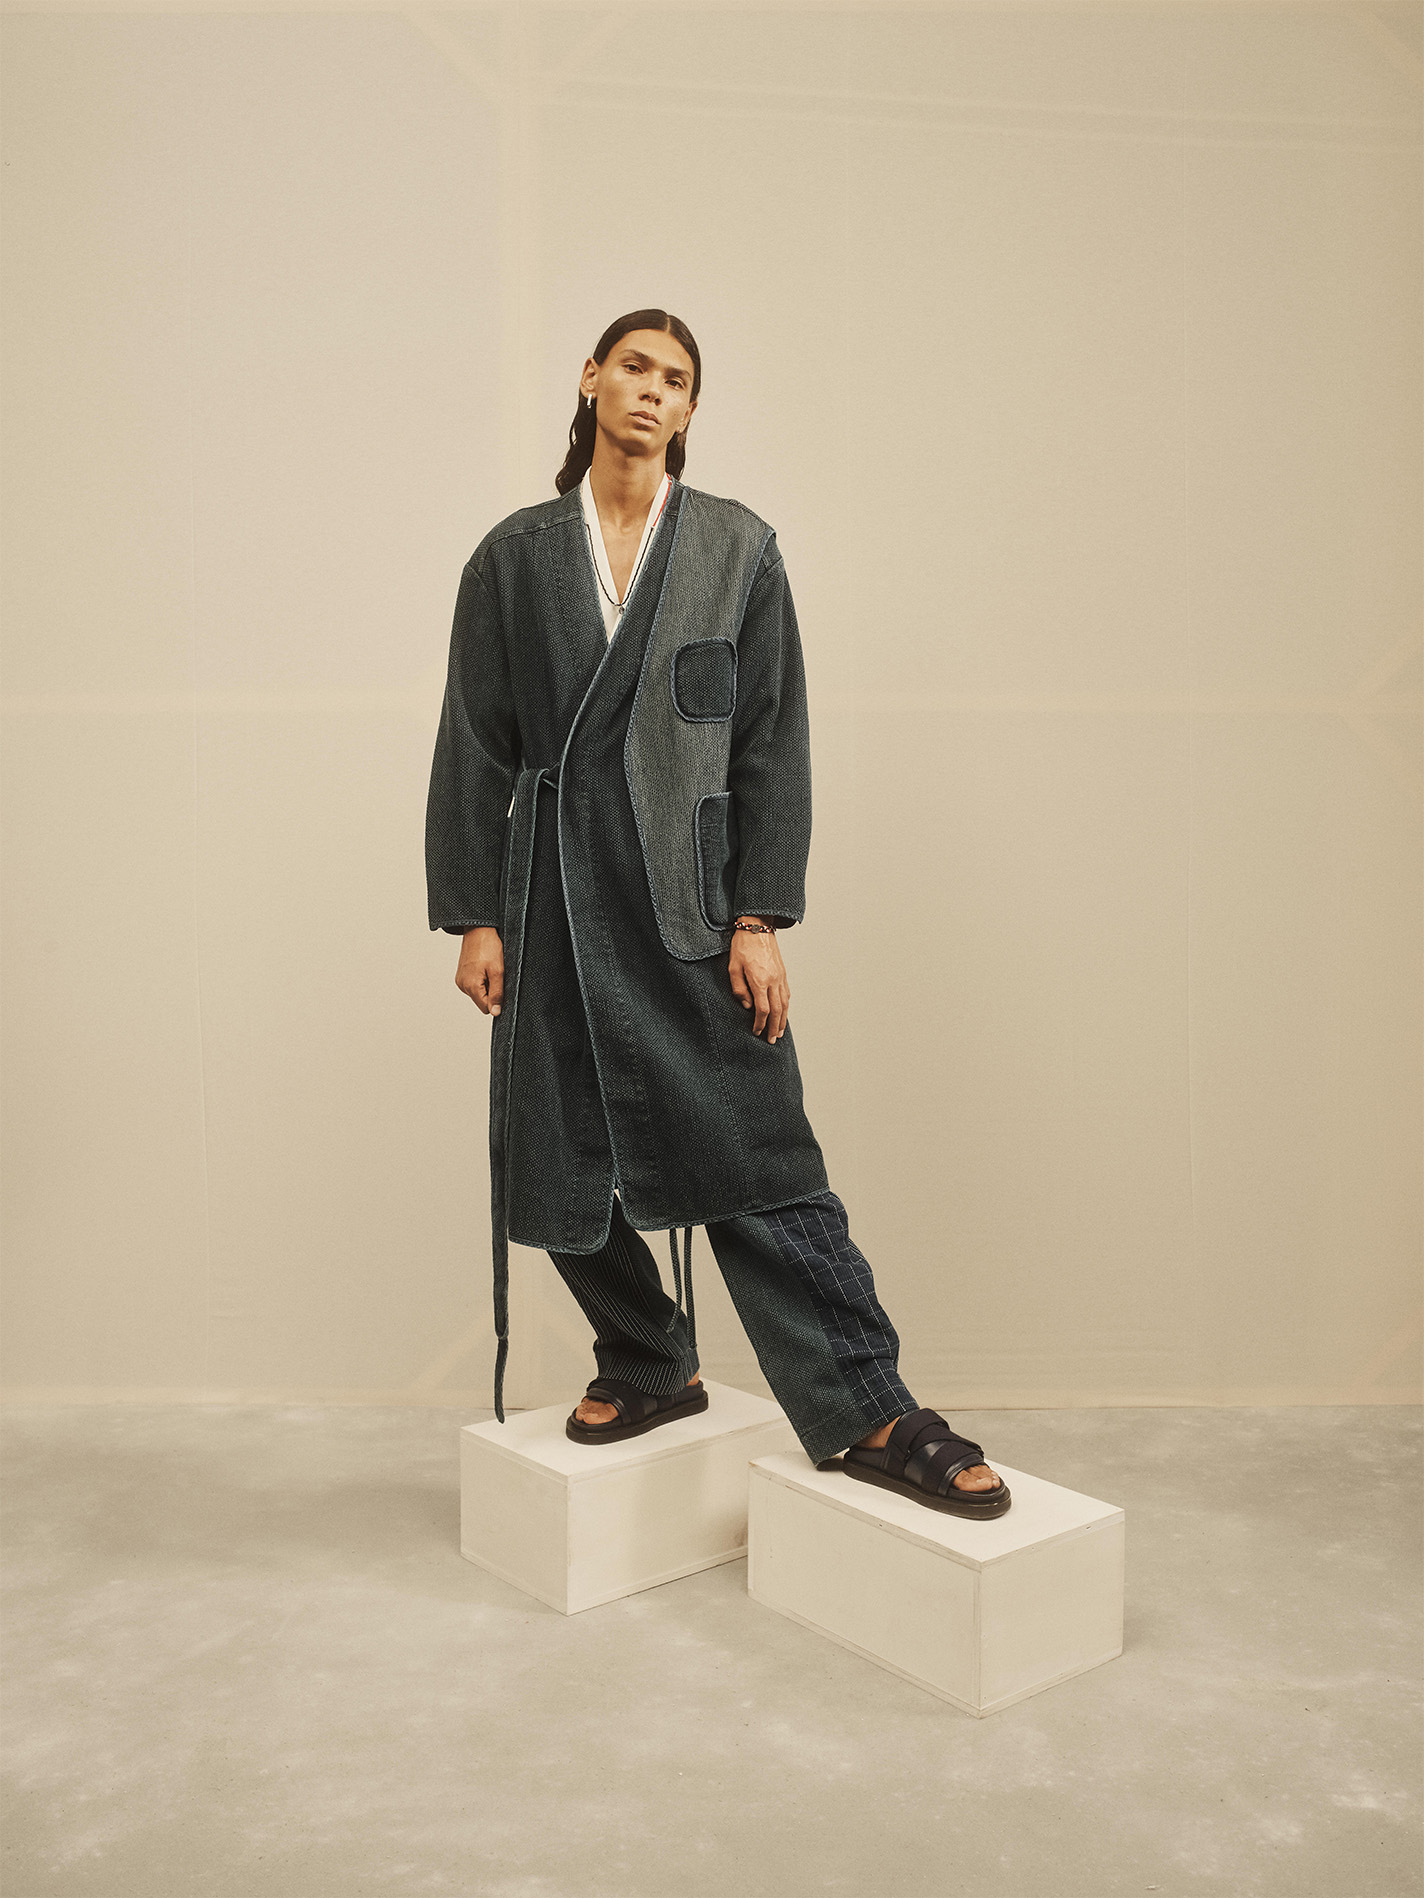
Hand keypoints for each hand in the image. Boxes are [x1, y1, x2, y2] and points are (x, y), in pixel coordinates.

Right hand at [456, 926, 503, 1015]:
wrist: (478, 929)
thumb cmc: (488, 946)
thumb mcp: (498, 971)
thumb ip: (496, 993)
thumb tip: (495, 1012)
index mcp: (470, 986)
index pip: (486, 1008)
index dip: (497, 1000)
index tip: (501, 986)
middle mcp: (462, 985)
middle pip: (482, 1001)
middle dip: (492, 991)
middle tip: (495, 974)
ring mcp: (461, 980)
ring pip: (479, 993)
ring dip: (487, 984)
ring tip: (489, 969)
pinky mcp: (462, 975)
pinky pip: (474, 985)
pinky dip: (482, 979)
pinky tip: (484, 967)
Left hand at [728, 918, 788, 1041]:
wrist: (757, 927)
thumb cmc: (742, 946)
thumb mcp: (733, 967)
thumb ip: (739, 989)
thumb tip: (746, 1006)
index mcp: (760, 980)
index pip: (763, 1009)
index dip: (760, 1024)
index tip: (756, 1032)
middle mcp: (773, 980)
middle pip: (778, 1010)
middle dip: (774, 1028)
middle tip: (772, 1041)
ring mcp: (780, 977)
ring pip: (785, 1004)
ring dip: (783, 1020)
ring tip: (779, 1033)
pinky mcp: (783, 973)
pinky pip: (787, 994)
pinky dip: (786, 1007)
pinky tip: (784, 1014)